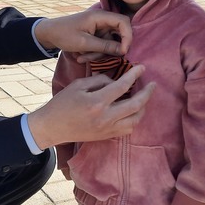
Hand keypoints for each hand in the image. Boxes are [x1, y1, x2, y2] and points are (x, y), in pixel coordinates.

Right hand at [28, 65, 154, 149]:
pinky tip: (132, 111)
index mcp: (97, 102)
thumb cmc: (62, 103)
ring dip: (143, 107)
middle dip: (147, 93)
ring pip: (135, 119)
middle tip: (152, 84)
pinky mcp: (106, 136)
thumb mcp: (77, 85)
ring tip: (143, 98)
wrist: (52, 127)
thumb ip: (98, 80)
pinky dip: (134, 119)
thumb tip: (114, 81)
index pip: (122, 86)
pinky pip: (128, 129)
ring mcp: (107, 129)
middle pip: (135, 105)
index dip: (134, 75)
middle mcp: (105, 117)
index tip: (142, 68)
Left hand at [34, 10, 131, 59]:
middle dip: (111, 49)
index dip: (127, 37)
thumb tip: (123, 50)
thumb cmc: (63, 34)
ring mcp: (100, 28)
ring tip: (82, 58)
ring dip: (99, 54)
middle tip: (99, 58)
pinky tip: (81, 57)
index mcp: (100, 16)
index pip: (124, 22)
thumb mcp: (84, 43)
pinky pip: (102, 46)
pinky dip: (94, 53)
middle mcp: (102, 20)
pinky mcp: (96, 36)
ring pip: (110, 43)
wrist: (48, 34)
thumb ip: (104, 46)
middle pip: (119, 34)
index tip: (122, 51)